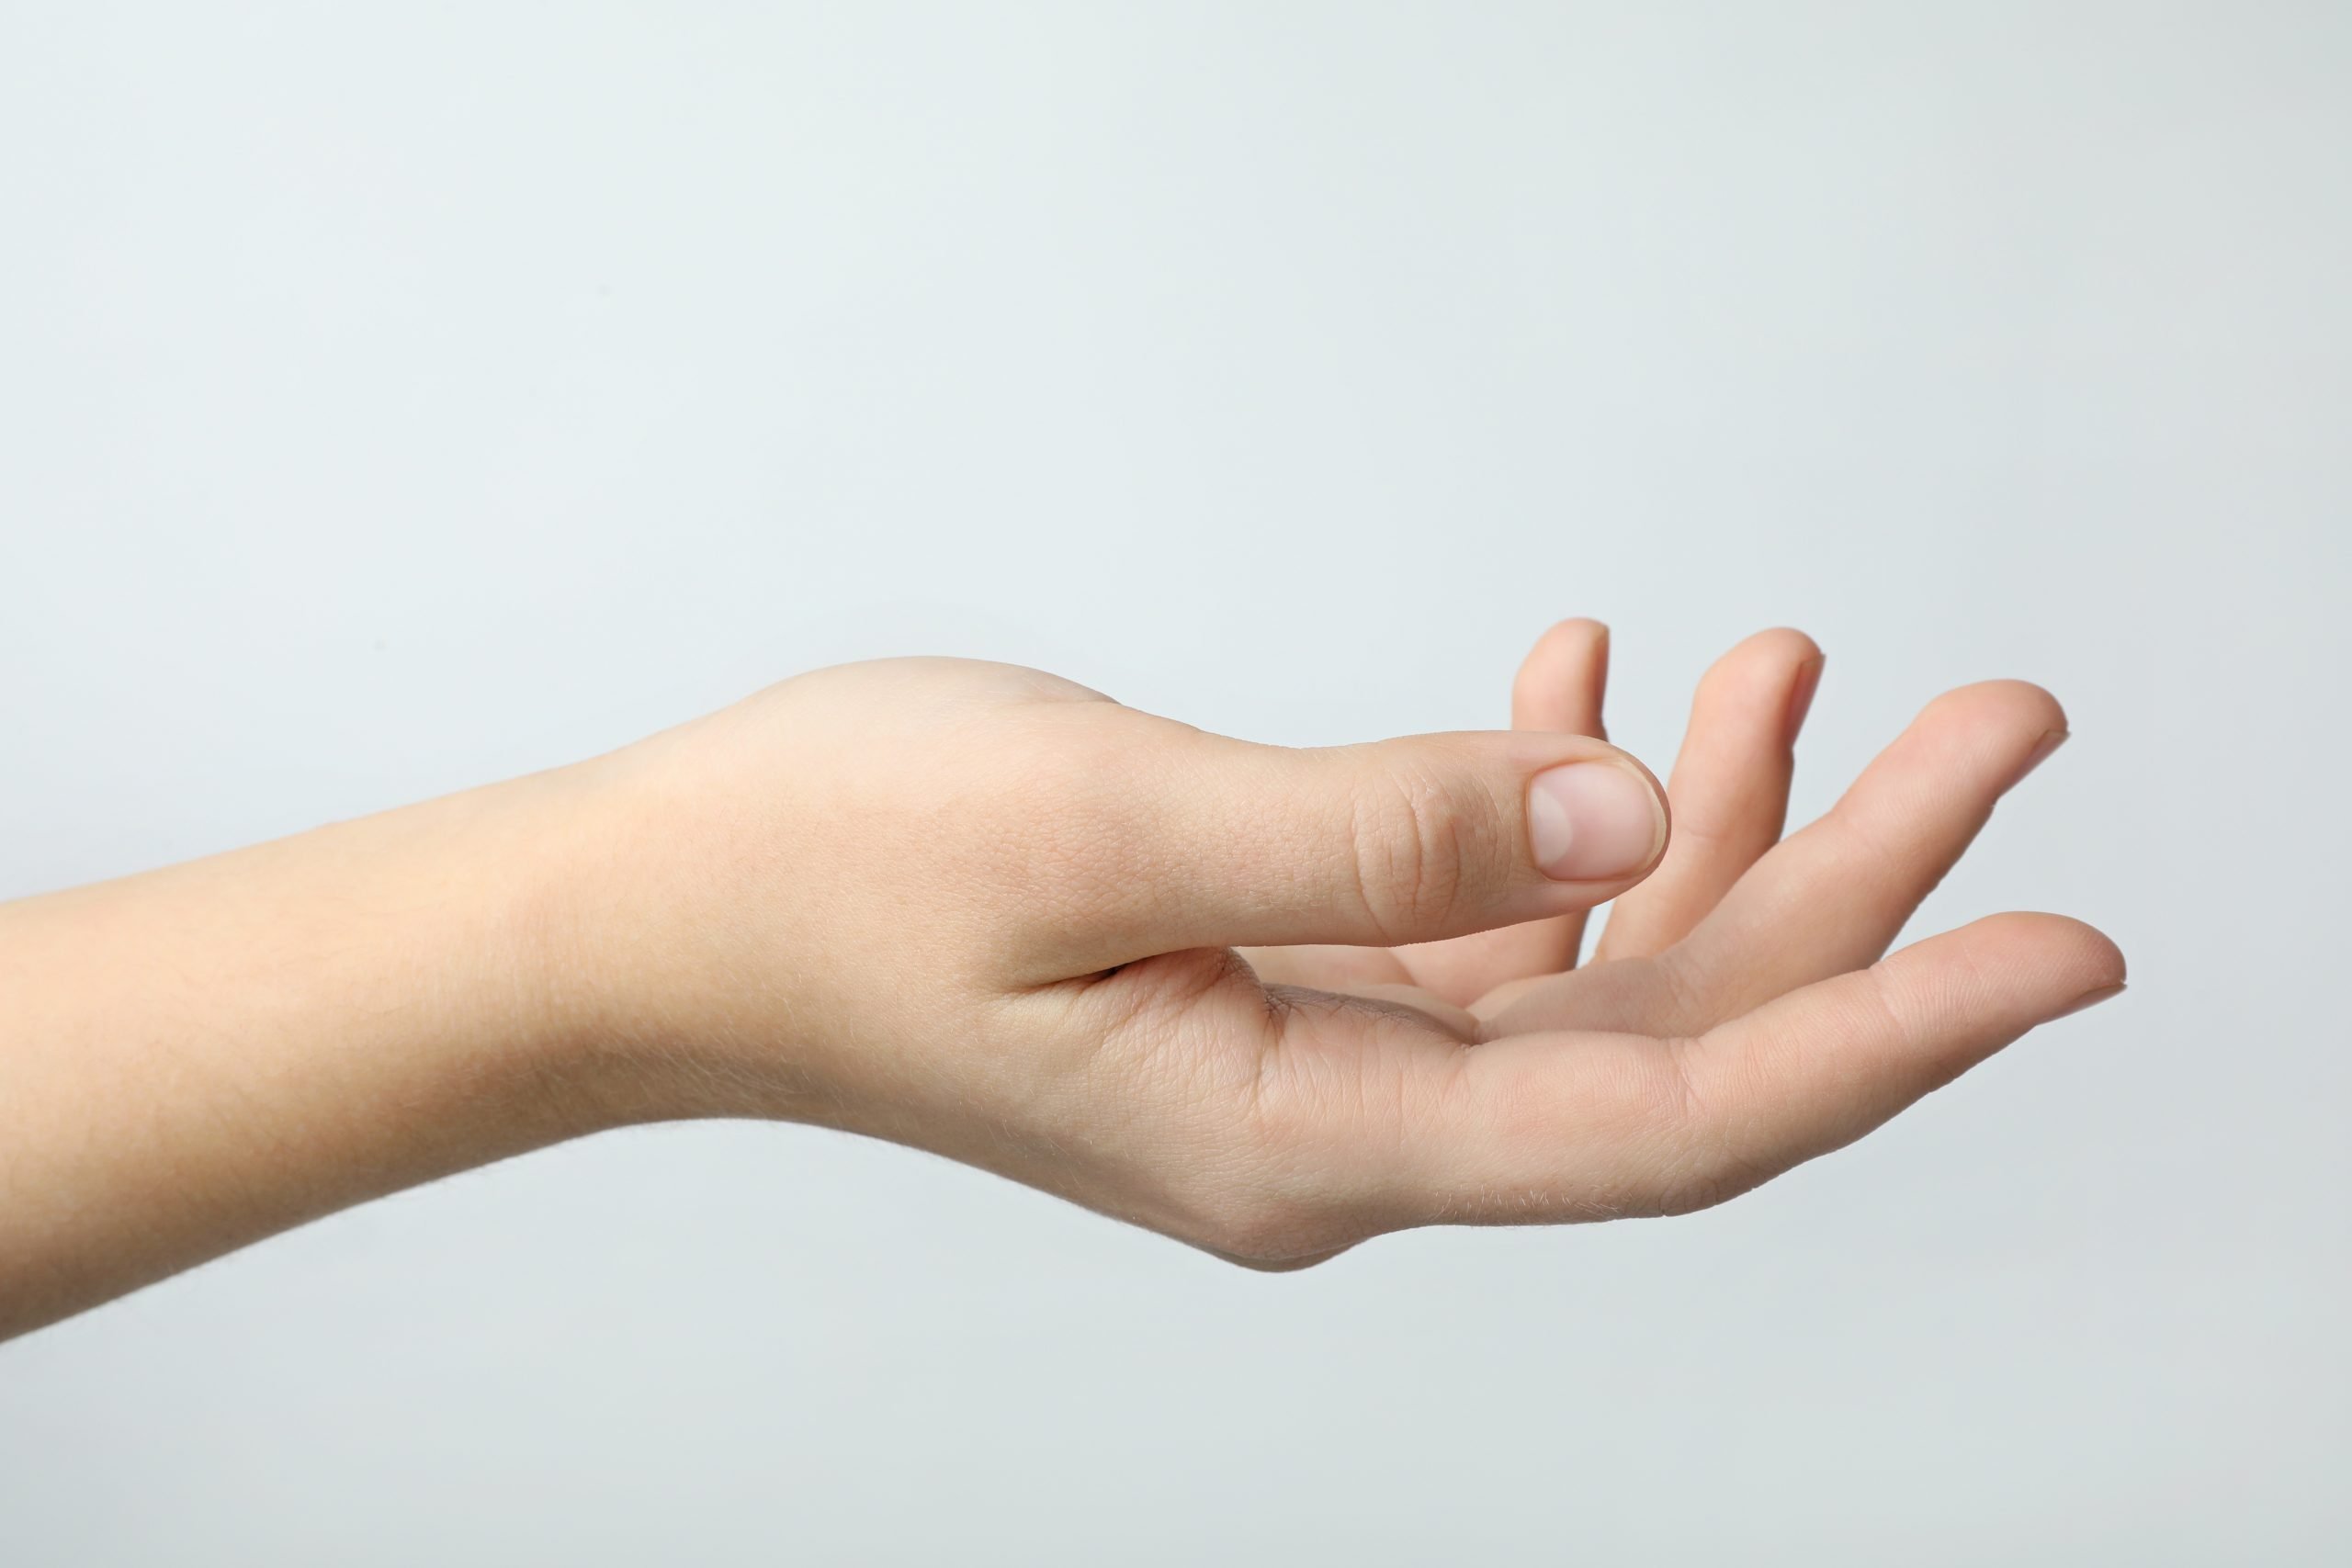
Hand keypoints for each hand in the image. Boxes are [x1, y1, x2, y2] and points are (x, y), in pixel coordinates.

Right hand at [554, 645, 2121, 1266]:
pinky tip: (1584, 696)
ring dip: (1707, 831)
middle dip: (1847, 888)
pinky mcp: (1275, 993)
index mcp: (1311, 1140)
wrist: (665, 921)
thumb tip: (1609, 816)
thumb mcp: (1103, 829)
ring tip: (1801, 668)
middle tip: (1999, 724)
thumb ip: (1374, 827)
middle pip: (1663, 1041)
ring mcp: (1310, 1070)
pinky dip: (1552, 814)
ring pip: (1583, 978)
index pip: (1664, 1118)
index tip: (2057, 945)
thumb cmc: (830, 877)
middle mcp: (1342, 1136)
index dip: (1880, 1036)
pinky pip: (1476, 928)